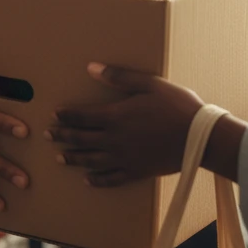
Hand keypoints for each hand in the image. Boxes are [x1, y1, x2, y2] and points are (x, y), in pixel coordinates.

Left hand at [45, 63, 200, 186]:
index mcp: (116, 116)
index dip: (66, 115)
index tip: (53, 115)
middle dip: (63, 136)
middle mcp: (115, 140)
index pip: (82, 116)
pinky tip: (87, 180)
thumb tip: (91, 68)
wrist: (200, 137)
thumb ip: (118, 77)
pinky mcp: (137, 172)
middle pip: (82, 138)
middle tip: (48, 135)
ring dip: (73, 158)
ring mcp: (125, 158)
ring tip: (59, 158)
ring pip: (91, 160)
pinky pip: (111, 179)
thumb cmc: (176, 105)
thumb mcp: (148, 83)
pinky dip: (97, 180)